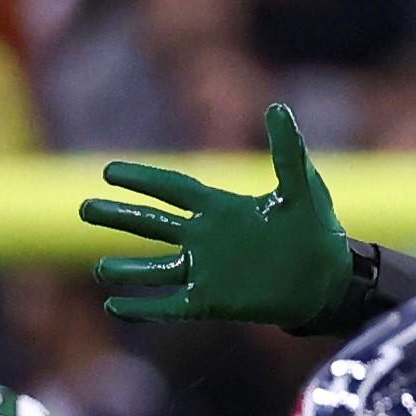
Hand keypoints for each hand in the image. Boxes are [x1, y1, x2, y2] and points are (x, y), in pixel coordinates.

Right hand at [84, 104, 350, 326]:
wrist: (331, 280)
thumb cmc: (318, 232)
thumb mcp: (303, 188)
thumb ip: (287, 152)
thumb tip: (278, 108)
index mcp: (221, 209)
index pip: (173, 190)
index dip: (142, 180)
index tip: (109, 172)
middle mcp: (207, 238)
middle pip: (153, 225)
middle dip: (120, 217)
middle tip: (84, 209)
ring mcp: (208, 271)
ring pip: (156, 268)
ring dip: (127, 269)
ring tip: (99, 268)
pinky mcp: (212, 302)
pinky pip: (170, 305)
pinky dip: (143, 308)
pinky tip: (115, 307)